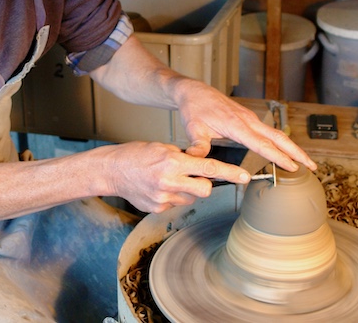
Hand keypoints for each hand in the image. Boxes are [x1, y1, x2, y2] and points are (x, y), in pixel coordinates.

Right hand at [98, 141, 253, 213]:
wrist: (112, 170)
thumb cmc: (136, 155)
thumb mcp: (162, 148)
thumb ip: (184, 158)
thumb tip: (203, 167)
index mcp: (172, 161)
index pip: (208, 168)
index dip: (230, 173)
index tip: (245, 177)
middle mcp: (169, 181)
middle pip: (205, 189)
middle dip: (204, 184)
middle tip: (193, 176)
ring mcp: (163, 197)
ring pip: (191, 198)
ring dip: (187, 190)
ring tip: (168, 180)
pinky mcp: (157, 208)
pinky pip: (176, 204)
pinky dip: (172, 196)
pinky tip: (158, 188)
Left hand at [173, 79, 315, 171]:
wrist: (194, 92)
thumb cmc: (194, 108)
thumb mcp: (193, 128)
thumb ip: (198, 146)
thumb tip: (196, 160)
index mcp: (237, 125)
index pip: (262, 144)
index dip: (278, 156)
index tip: (293, 167)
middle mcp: (248, 121)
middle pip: (279, 137)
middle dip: (297, 152)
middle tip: (312, 166)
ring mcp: (250, 119)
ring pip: (276, 134)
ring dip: (292, 147)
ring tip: (305, 162)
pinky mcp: (248, 119)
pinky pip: (269, 132)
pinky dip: (281, 142)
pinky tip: (285, 150)